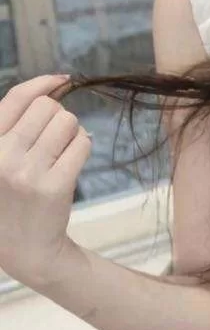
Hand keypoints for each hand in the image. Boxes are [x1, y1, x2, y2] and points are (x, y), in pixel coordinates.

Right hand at [0, 74, 90, 288]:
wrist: (24, 248)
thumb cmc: (11, 197)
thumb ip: (14, 123)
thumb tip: (56, 82)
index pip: (17, 97)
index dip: (44, 83)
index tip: (62, 80)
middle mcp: (1, 157)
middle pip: (48, 107)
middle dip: (57, 118)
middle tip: (51, 142)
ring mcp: (27, 172)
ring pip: (68, 122)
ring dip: (71, 133)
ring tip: (59, 154)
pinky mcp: (54, 186)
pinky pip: (82, 144)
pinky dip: (82, 148)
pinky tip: (69, 164)